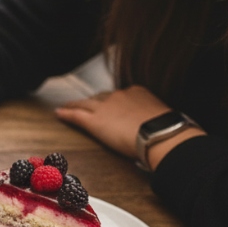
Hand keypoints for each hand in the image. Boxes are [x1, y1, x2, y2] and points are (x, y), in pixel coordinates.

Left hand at [55, 85, 203, 167]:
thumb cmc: (168, 130)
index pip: (121, 95)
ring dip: (76, 105)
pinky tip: (59, 113)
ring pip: (85, 104)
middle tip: (86, 105)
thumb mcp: (163, 118)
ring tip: (67, 107)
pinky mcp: (94, 121)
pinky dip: (66, 113)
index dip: (112, 101)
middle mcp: (119, 95)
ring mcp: (105, 107)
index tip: (110, 105)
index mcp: (138, 92)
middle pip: (101, 97)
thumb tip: (158, 128)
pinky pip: (76, 115)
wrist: (161, 134)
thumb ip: (154, 119)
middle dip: (94, 102)